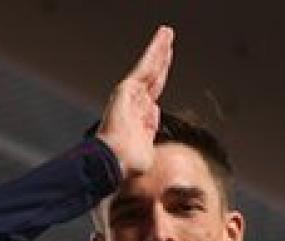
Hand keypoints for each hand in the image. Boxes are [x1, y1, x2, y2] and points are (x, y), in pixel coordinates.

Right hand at [96, 25, 173, 178]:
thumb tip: (155, 112)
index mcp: (139, 117)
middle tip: (168, 42)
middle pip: (153, 76)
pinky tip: (163, 39)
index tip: (166, 67)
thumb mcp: (147, 148)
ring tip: (168, 33)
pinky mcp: (127, 88)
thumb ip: (150, 129)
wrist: (115, 161)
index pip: (153, 93)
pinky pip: (145, 66)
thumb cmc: (128, 163)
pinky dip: (154, 51)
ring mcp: (130, 94)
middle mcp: (134, 103)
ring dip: (159, 49)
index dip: (161, 78)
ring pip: (150, 67)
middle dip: (162, 59)